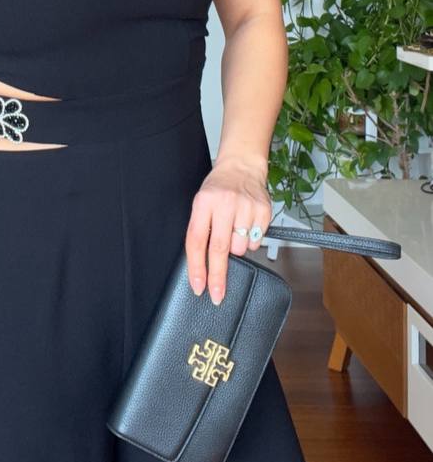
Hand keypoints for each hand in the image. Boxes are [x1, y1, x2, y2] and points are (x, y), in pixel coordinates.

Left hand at [184, 153, 271, 305]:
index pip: (197, 240)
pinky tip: (246, 225)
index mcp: (204, 202)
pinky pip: (256, 241)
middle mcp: (224, 203)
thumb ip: (201, 229)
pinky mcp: (263, 210)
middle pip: (220, 248)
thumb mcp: (202, 203)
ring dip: (237, 247)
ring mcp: (246, 206)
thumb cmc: (218, 188)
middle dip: (218, 277)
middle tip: (217, 295)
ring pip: (241, 248)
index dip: (197, 267)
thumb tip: (202, 266)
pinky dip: (251, 240)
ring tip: (234, 229)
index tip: (198, 287)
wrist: (242, 166)